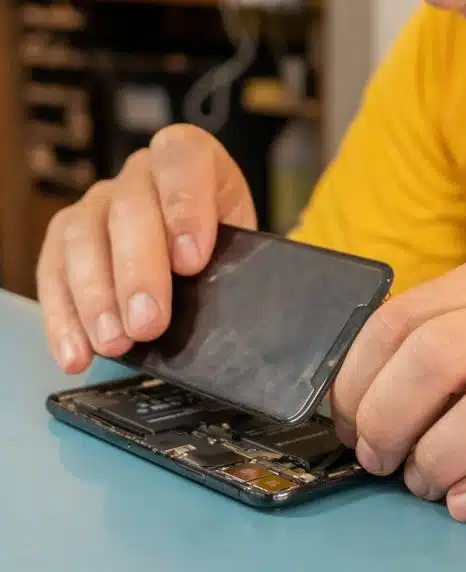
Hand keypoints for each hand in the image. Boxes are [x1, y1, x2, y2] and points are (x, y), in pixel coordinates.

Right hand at [36, 124, 256, 373]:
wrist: (206, 259)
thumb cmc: (228, 250)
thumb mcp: (246, 248)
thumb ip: (243, 265)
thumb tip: (244, 312)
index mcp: (192, 159)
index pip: (184, 159)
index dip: (185, 205)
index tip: (192, 261)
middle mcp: (141, 175)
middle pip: (129, 208)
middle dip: (138, 271)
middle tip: (149, 323)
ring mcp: (99, 203)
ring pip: (82, 237)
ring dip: (97, 299)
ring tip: (116, 343)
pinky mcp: (67, 239)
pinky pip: (53, 272)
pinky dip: (64, 318)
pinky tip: (78, 352)